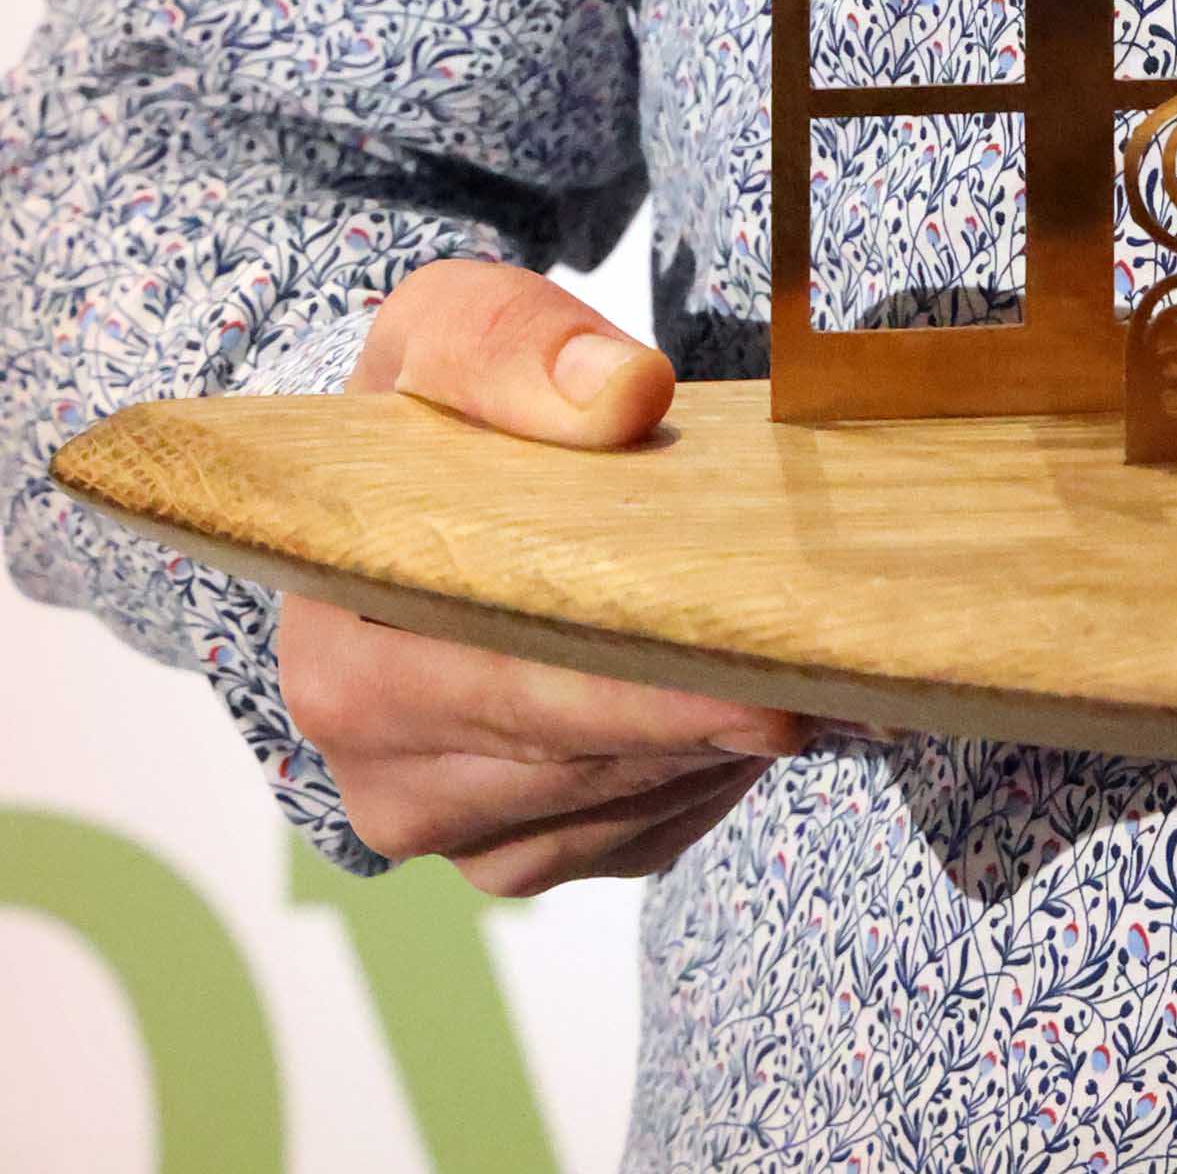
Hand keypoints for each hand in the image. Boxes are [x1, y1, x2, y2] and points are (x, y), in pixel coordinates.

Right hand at [277, 258, 826, 893]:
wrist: (415, 494)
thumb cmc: (431, 409)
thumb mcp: (447, 326)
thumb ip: (516, 344)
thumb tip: (626, 398)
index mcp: (336, 655)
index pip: (503, 683)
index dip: (636, 680)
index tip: (754, 664)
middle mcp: (378, 769)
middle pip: (579, 756)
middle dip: (710, 711)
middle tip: (838, 665)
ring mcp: (452, 826)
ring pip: (622, 801)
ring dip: (723, 741)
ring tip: (822, 661)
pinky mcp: (523, 851)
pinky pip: (643, 829)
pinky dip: (711, 769)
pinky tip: (760, 696)